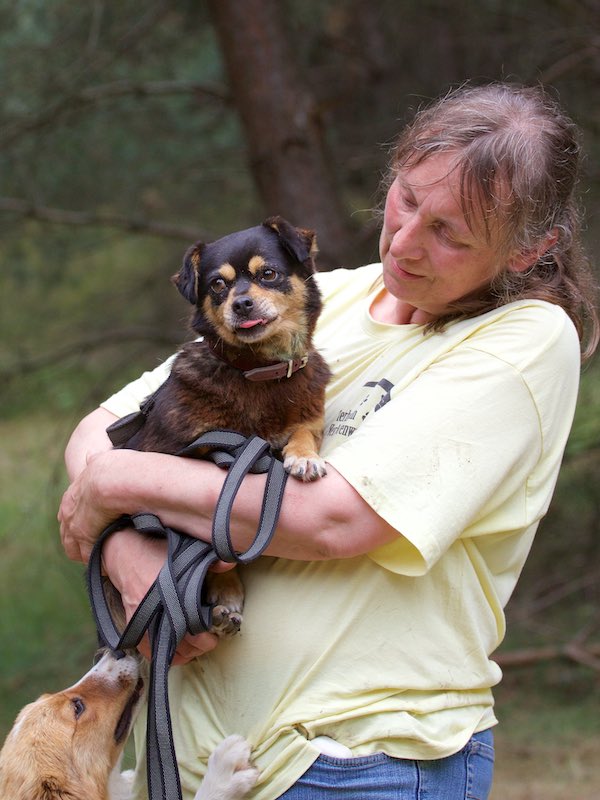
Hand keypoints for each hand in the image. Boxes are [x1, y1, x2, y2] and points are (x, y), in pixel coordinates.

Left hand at [58, 450, 120, 562]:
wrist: (109, 479)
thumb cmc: (110, 468)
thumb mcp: (98, 461)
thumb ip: (95, 461)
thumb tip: (90, 455)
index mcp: (71, 496)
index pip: (68, 515)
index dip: (79, 522)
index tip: (89, 527)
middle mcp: (68, 513)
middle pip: (68, 535)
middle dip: (79, 542)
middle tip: (92, 548)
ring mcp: (74, 528)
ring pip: (75, 549)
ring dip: (88, 553)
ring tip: (102, 558)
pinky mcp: (85, 539)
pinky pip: (89, 556)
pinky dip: (99, 560)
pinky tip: (108, 562)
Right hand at [103, 528, 223, 664]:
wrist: (126, 553)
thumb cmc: (159, 551)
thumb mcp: (185, 551)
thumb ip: (209, 560)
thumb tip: (231, 562)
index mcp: (170, 591)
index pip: (190, 624)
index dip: (205, 635)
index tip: (215, 635)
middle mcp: (155, 608)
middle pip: (180, 641)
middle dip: (198, 646)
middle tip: (210, 641)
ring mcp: (142, 618)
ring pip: (165, 649)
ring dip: (184, 654)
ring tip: (197, 648)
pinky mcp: (132, 624)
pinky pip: (148, 650)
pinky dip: (163, 655)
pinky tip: (177, 652)